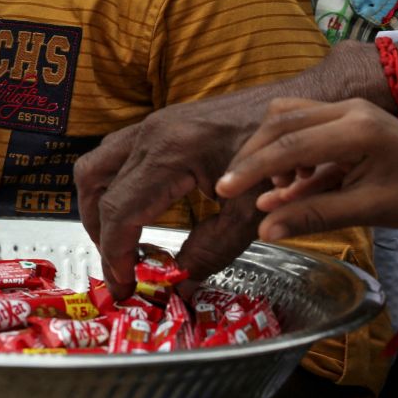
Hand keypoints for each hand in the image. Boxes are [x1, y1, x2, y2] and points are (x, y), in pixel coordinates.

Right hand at [75, 89, 269, 297]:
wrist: (300, 110)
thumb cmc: (283, 158)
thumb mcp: (251, 214)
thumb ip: (212, 252)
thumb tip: (179, 288)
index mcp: (171, 152)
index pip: (120, 209)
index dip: (115, 254)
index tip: (125, 287)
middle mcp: (150, 133)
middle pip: (96, 186)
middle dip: (100, 234)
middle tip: (120, 268)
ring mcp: (151, 124)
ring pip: (96, 166)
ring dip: (98, 207)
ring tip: (119, 242)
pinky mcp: (158, 125)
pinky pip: (113, 156)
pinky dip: (111, 187)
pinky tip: (136, 211)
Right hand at [216, 98, 397, 239]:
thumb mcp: (368, 211)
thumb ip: (314, 216)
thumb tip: (264, 230)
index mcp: (359, 129)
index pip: (292, 144)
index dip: (253, 168)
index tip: (224, 190)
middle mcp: (348, 109)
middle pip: (281, 122)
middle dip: (252, 156)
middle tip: (230, 187)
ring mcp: (345, 108)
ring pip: (287, 117)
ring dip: (268, 149)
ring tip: (271, 189)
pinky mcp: (342, 115)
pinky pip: (300, 123)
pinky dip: (285, 149)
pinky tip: (291, 183)